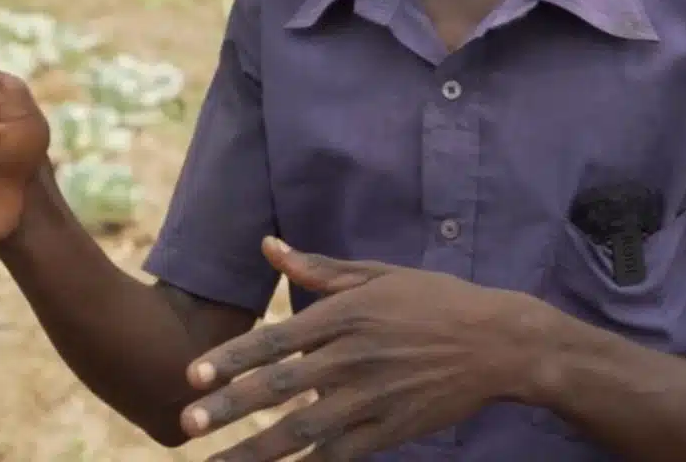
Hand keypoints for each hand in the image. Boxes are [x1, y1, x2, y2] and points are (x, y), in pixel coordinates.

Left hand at [180, 238, 539, 460]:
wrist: (496, 342)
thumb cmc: (430, 299)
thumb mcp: (375, 274)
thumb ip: (318, 268)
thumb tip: (270, 245)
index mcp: (344, 316)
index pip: (276, 339)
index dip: (232, 358)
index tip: (193, 374)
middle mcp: (352, 358)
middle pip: (280, 387)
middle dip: (231, 408)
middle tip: (188, 425)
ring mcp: (372, 399)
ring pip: (303, 431)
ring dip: (256, 450)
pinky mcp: (392, 430)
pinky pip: (342, 456)